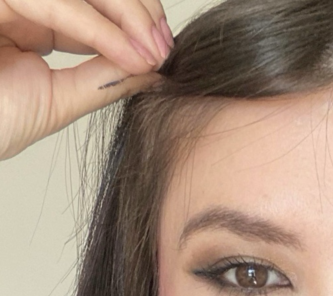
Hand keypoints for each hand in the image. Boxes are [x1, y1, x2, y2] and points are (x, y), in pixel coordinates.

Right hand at [0, 0, 172, 159]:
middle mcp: (18, 1)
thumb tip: (153, 71)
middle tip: (165, 44)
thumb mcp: (57, 100)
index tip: (164, 49)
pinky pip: (55, 0)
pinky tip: (127, 50)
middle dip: (135, 10)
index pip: (90, 6)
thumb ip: (102, 79)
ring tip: (153, 48)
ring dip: (124, 13)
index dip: (131, 21)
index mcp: (29, 21)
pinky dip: (96, 26)